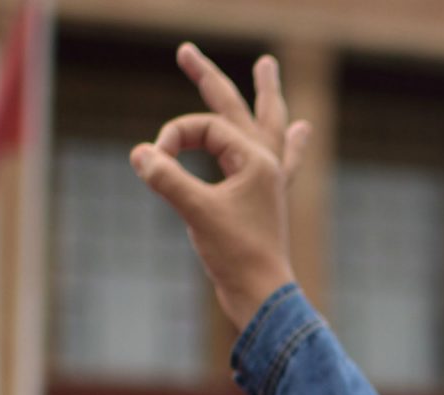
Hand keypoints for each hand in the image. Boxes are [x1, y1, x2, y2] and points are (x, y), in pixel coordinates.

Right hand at [131, 45, 305, 329]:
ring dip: (265, 94)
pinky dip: (292, 142)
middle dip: (207, 78)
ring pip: (265, 124)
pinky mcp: (266, 199)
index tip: (154, 161)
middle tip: (185, 50)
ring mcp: (269, 180)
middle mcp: (266, 162)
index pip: (205, 127)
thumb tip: (140, 154)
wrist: (261, 295)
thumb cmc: (235, 255)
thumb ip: (167, 179)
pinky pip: (282, 159)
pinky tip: (303, 128)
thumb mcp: (196, 212)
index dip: (175, 137)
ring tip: (267, 66)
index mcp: (256, 159)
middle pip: (237, 107)